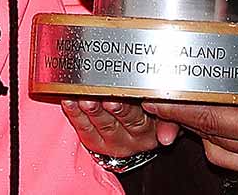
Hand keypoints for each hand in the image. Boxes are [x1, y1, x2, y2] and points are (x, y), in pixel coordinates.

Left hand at [61, 98, 179, 156]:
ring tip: (83, 96)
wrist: (139, 136)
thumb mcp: (166, 117)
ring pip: (101, 123)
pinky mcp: (95, 144)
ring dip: (91, 108)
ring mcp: (112, 142)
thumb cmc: (152, 116)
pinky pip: (83, 128)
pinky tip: (69, 100)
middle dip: (109, 106)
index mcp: (150, 131)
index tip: (120, 94)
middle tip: (101, 94)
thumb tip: (168, 138)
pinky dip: (75, 113)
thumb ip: (168, 118)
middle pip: (120, 119)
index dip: (128, 106)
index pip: (139, 117)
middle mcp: (132, 139)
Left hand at [146, 2, 237, 178]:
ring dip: (211, 136)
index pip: (211, 122)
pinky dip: (233, 143)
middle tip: (172, 100)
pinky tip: (236, 118)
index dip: (179, 111)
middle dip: (188, 123)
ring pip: (227, 157)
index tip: (156, 100)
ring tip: (202, 109)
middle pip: (212, 143)